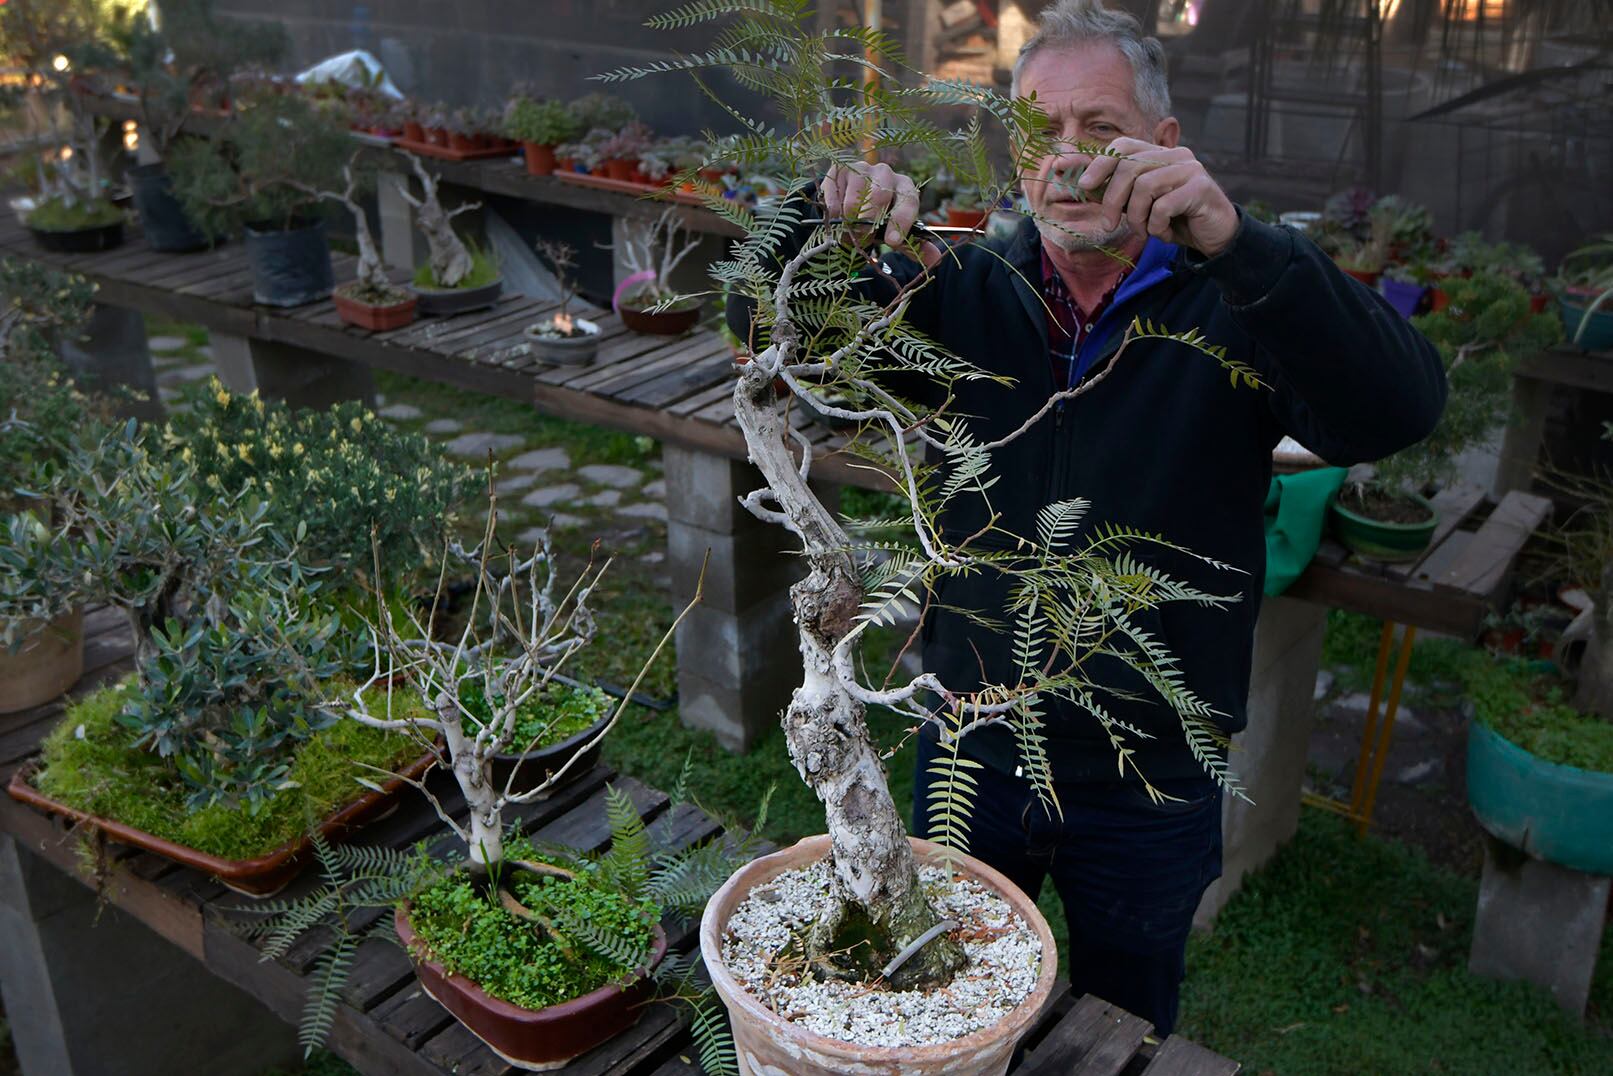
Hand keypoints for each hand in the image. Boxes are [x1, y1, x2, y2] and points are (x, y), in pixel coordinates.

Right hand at [821, 160, 936, 262]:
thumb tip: (935, 260)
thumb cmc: (877, 219)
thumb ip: (913, 245)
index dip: (901, 221)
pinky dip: (834, 214)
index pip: (909, 200)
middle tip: (863, 238)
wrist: (849, 203)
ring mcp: (861, 168)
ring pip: (854, 200)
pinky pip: (835, 197)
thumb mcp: (895, 232)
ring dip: (850, 221)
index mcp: (905, 186)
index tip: (892, 242)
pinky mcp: (839, 170)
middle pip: (879, 197)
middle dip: (870, 223)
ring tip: (849, 229)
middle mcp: (885, 172)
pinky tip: (836, 217)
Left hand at [1074, 138, 1238, 256]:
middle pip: (1129, 167)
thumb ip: (1116, 192)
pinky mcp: (1201, 188)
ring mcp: (1190, 169)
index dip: (1100, 163)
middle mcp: (1175, 155)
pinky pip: (1163, 207)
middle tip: (1107, 225)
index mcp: (1159, 154)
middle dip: (1111, 200)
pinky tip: (1165, 233)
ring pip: (1144, 187)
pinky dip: (1156, 226)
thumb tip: (1080, 184)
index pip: (1124, 146)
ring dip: (1136, 217)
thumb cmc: (1174, 220)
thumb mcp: (1139, 206)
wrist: (1214, 237)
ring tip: (1144, 231)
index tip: (1083, 185)